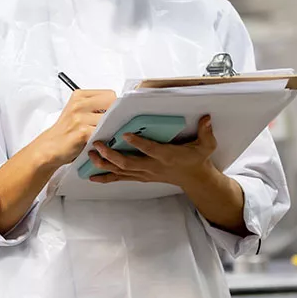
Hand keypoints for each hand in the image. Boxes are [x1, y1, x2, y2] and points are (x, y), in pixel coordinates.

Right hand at [34, 89, 116, 167]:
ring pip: (109, 119)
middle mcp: (78, 104)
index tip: (111, 114)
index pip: (109, 94)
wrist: (50, 146)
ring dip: (109, 128)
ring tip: (102, 134)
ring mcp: (79, 118)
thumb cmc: (66, 130)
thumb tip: (118, 107)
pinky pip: (103, 132)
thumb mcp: (77, 111)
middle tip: (109, 125)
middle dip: (114, 115)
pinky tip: (98, 141)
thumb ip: (94, 105)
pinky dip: (104, 138)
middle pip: (111, 104)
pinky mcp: (82, 132)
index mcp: (79, 95)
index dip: (114, 106)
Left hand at [88, 115, 217, 187]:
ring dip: (104, 164)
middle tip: (98, 145)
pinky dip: (106, 177)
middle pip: (128, 163)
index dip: (138, 143)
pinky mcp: (140, 177)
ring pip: (121, 171)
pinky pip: (120, 178)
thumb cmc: (196, 160)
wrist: (193, 178)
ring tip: (90, 156)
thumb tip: (206, 119)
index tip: (125, 134)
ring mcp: (145, 174)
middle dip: (111, 155)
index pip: (150, 150)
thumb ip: (206, 132)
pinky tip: (92, 175)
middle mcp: (153, 167)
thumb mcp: (206, 146)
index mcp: (167, 156)